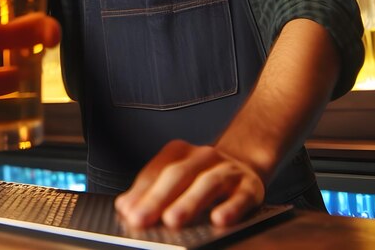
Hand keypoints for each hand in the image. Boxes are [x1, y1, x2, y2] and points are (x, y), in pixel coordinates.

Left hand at [114, 140, 264, 228]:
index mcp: (179, 152)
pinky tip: (219, 220)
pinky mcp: (250, 186)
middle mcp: (203, 156)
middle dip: (156, 199)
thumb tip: (125, 207)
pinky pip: (241, 197)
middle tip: (139, 219)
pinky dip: (231, 208)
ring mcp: (227, 169)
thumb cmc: (201, 178)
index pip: (156, 171)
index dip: (140, 192)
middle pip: (177, 175)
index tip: (126, 211)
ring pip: (207, 184)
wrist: (245, 166)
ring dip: (188, 203)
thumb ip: (151, 189)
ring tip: (172, 221)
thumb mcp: (177, 177)